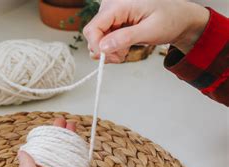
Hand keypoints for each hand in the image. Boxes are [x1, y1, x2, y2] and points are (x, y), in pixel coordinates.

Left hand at [18, 118, 100, 166]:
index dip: (40, 141)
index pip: (33, 156)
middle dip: (55, 138)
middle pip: (49, 155)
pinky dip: (76, 156)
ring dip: (67, 144)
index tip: (47, 128)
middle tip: (62, 123)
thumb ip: (27, 166)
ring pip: (62, 159)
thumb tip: (22, 152)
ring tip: (72, 128)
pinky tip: (78, 146)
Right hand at [83, 0, 209, 62]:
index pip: (92, 28)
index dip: (97, 46)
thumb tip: (103, 47)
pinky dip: (111, 48)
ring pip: (96, 38)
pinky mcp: (112, 22)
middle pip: (93, 34)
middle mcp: (111, 7)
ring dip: (108, 50)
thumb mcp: (150, 31)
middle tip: (121, 56)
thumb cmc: (170, 20)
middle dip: (104, 50)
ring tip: (125, 51)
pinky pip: (102, 38)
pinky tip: (123, 48)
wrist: (179, 18)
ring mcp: (110, 14)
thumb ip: (125, 38)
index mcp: (119, 4)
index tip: (109, 57)